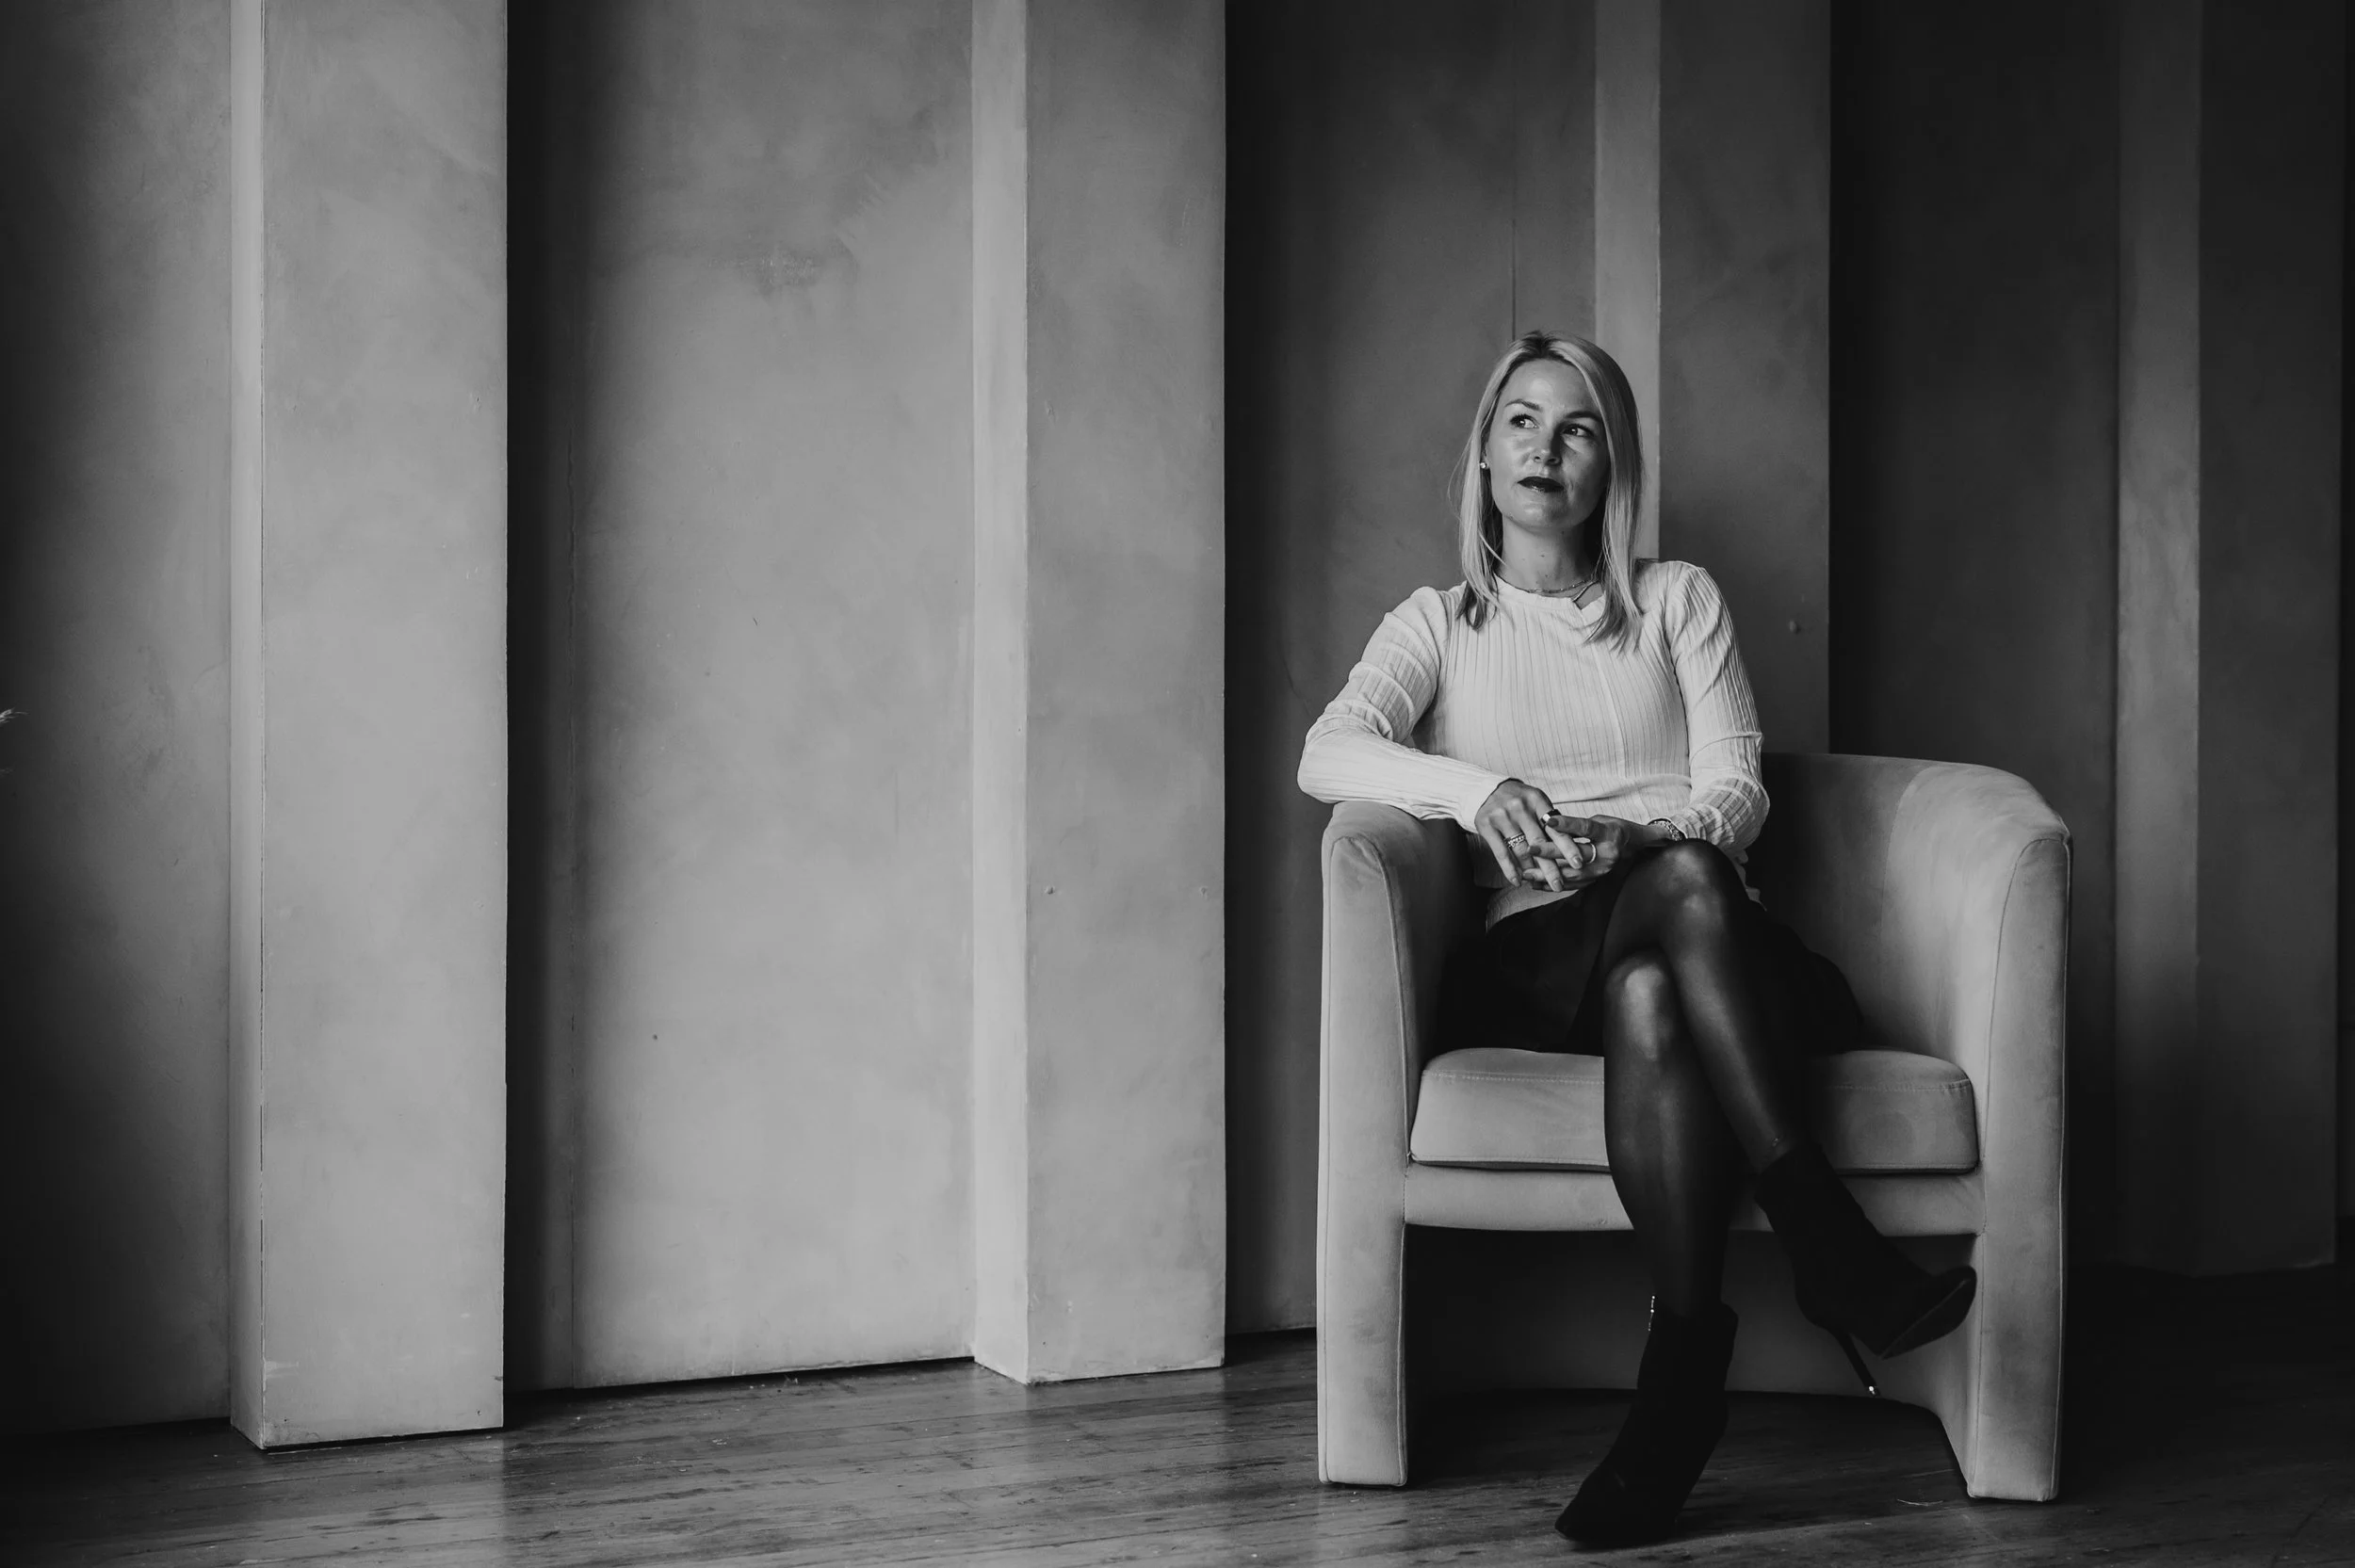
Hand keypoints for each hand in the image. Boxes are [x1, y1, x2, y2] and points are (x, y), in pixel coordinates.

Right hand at [1473, 780, 1595, 890]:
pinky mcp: (1486, 825)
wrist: (1487, 789)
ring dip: (1532, 870)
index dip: (1568, 847)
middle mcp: (1519, 807)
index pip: (1555, 828)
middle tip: (1559, 885)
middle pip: (1539, 842)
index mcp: (1537, 799)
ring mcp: (1502, 816)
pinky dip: (1510, 869)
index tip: (1578, 864)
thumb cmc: (1520, 801)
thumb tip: (1571, 849)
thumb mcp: (1537, 803)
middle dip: (1551, 867)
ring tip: (1540, 884)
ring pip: (1520, 850)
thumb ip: (1551, 823)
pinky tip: (1517, 881)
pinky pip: (1501, 852)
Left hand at [1538, 814, 1665, 884]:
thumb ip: (1576, 824)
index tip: (1547, 820)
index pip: (1585, 828)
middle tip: (1529, 848)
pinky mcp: (1594, 881)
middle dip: (1550, 853)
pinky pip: (1571, 885)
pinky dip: (1552, 885)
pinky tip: (1535, 883)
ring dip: (1547, 875)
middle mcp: (1606, 855)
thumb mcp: (1599, 820)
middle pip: (1575, 855)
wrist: (1631, 846)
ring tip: (1526, 873)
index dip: (1566, 824)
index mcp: (1608, 834)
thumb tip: (1548, 823)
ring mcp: (1601, 871)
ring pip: (1571, 875)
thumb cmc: (1611, 828)